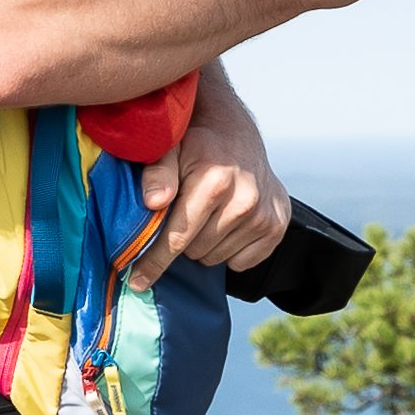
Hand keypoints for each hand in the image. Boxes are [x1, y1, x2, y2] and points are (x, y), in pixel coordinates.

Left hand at [128, 80, 289, 289]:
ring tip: (204, 215)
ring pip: (216, 259)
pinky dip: (228, 250)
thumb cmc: (195, 143)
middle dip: (180, 242)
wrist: (236, 133)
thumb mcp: (168, 148)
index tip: (137, 282)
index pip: (177, 237)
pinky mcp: (277, 226)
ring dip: (203, 244)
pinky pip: (241, 263)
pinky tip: (224, 222)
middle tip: (180, 215)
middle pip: (194, 252)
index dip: (153, 262)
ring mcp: (264, 215)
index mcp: (214, 181)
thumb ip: (157, 173)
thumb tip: (152, 201)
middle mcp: (244, 200)